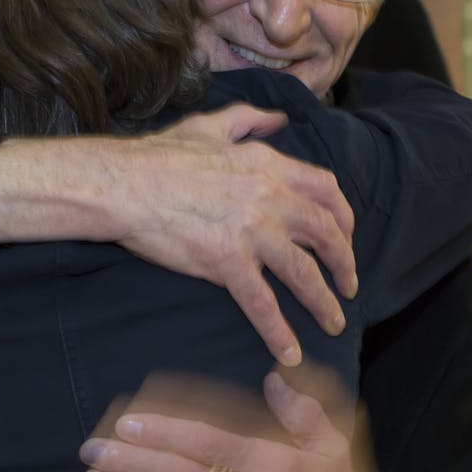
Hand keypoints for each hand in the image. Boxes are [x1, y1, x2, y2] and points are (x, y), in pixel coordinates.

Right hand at [112, 105, 356, 365]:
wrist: (122, 183)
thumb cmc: (158, 155)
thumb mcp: (208, 125)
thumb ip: (248, 120)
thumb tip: (279, 120)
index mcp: (267, 164)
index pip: (325, 190)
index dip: (343, 216)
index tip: (345, 235)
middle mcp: (268, 197)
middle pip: (325, 233)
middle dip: (344, 262)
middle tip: (349, 285)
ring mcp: (249, 230)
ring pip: (303, 272)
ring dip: (324, 302)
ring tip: (333, 323)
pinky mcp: (225, 261)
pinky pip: (261, 302)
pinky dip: (278, 331)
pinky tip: (288, 351)